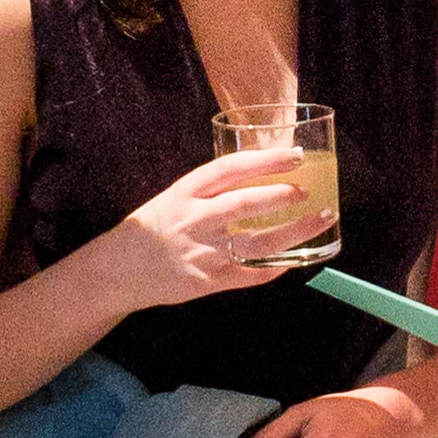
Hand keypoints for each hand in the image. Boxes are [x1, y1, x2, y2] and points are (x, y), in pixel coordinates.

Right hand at [93, 149, 333, 312]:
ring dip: (293, 232)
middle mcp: (194, 219)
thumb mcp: (175, 198)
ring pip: (256, 243)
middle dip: (282, 195)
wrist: (118, 270)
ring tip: (319, 220)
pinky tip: (294, 260)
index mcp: (186, 192)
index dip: (265, 160)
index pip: (230, 169)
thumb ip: (212, 191)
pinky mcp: (207, 282)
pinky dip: (275, 267)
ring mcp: (202, 252)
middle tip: (307, 190)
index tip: (295, 156)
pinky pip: (250, 275)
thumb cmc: (153, 229)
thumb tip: (261, 177)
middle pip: (245, 203)